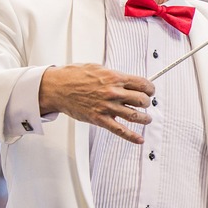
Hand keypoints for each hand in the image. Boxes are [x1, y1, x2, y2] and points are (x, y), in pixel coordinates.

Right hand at [39, 64, 153, 143]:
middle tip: (146, 103)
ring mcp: (107, 107)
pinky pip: (119, 130)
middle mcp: (113, 92)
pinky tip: (140, 139)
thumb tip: (126, 80)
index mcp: (114, 78)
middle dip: (147, 102)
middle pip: (141, 100)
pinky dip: (132, 136)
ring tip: (147, 119)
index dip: (150, 88)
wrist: (57, 88)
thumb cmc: (74, 76)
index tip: (150, 91)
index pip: (142, 83)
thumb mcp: (98, 68)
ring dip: (145, 118)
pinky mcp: (99, 119)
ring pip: (134, 115)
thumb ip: (113, 75)